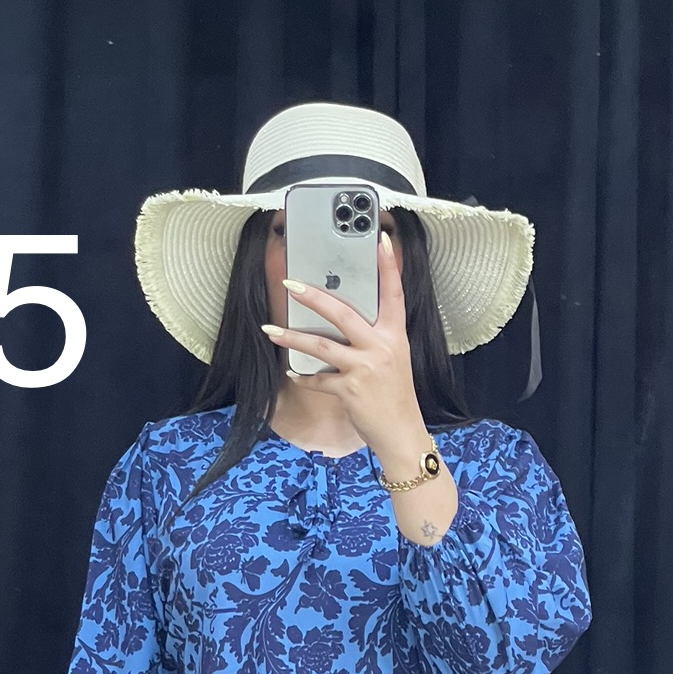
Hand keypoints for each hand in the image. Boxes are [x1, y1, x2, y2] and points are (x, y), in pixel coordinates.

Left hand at [263, 232, 428, 470]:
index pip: (393, 293)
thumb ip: (373, 340)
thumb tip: (344, 325)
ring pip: (322, 345)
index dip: (388, 266)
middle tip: (291, 284)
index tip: (380, 240)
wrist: (402, 433)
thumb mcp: (393, 360)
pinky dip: (304, 377)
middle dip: (314, 297)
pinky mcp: (350, 389)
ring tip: (271, 330)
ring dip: (292, 337)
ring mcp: (364, 368)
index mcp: (394, 335)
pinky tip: (293, 373)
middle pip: (343, 313)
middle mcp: (380, 347)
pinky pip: (319, 379)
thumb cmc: (395, 397)